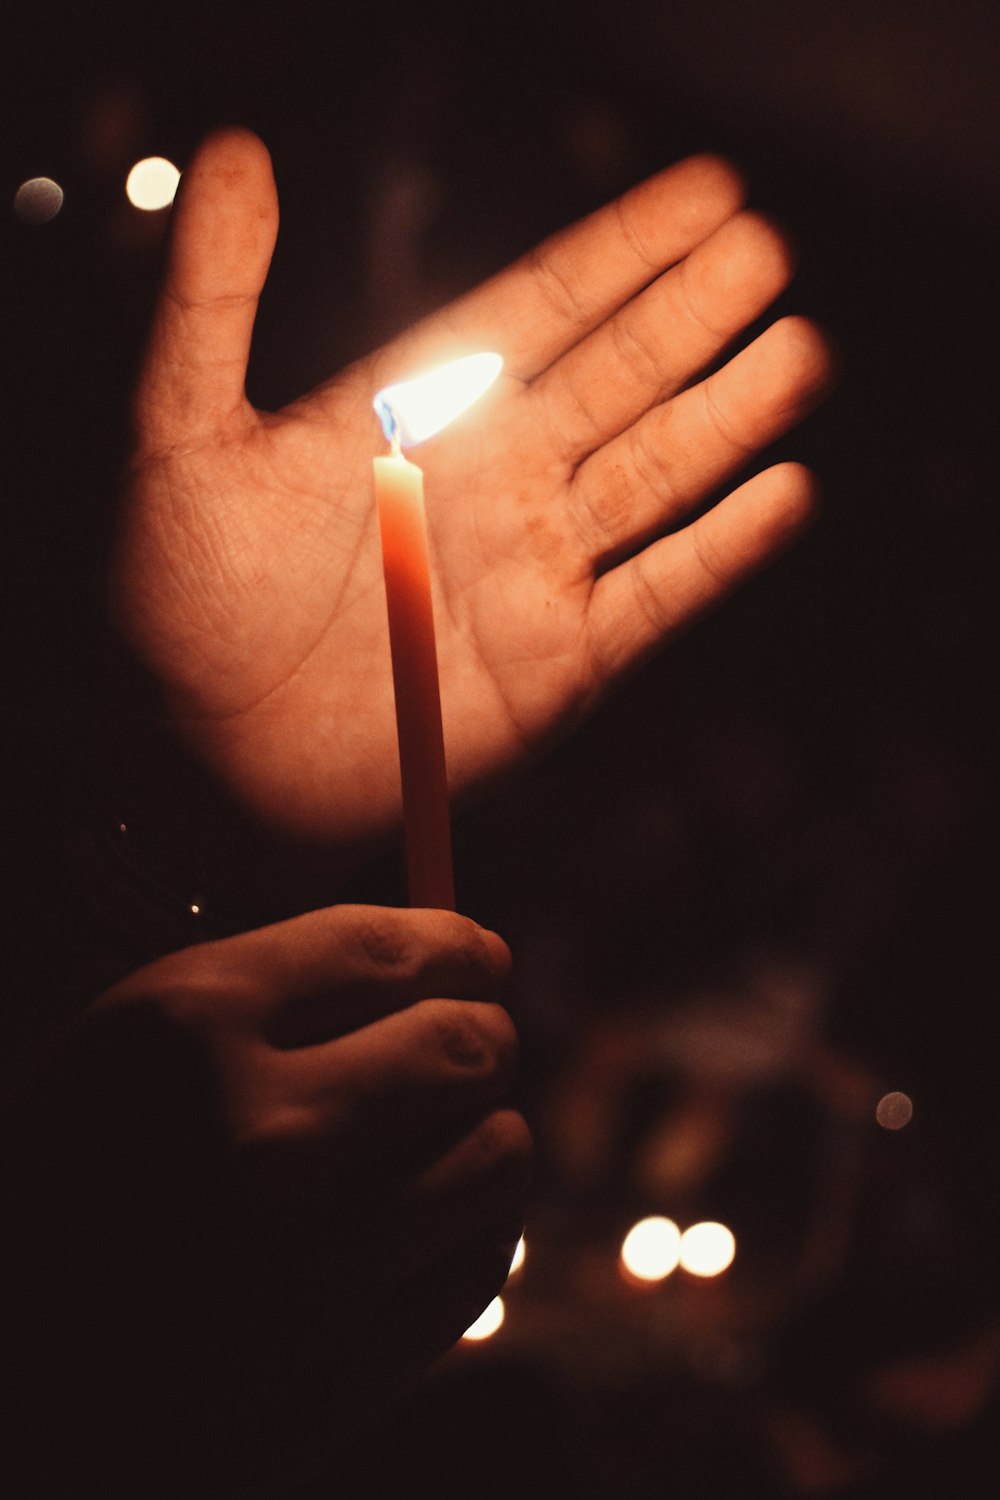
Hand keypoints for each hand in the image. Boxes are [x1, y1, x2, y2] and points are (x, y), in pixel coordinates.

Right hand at [10, 905, 527, 1495]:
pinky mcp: (344, 1371)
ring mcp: (310, 1263)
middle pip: (462, 1044)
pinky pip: (477, 1262)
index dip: (453, 946)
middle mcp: (261, 1133)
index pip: (387, 949)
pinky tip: (429, 1226)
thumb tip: (442, 957)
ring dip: (488, 1132)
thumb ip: (270, 995)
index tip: (477, 958)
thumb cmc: (60, 1185)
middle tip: (476, 1046)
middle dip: (484, 1035)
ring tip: (452, 1139)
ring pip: (497, 1152)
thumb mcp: (127, 1049)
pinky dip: (474, 1229)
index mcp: (188, 1026)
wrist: (2, 1378)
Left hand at [115, 128, 832, 848]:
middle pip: (619, 381)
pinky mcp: (555, 666)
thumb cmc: (180, 599)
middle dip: (693, 316)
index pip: (543, 310)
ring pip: (653, 477)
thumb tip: (237, 150)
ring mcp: (532, 573)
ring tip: (798, 351)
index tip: (704, 189)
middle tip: (766, 249)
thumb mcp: (180, 431)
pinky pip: (655, 598)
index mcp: (421, 415)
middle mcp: (493, 483)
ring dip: (726, 418)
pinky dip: (718, 552)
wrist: (198, 755)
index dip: (624, 250)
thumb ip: (212, 295)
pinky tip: (783, 494)